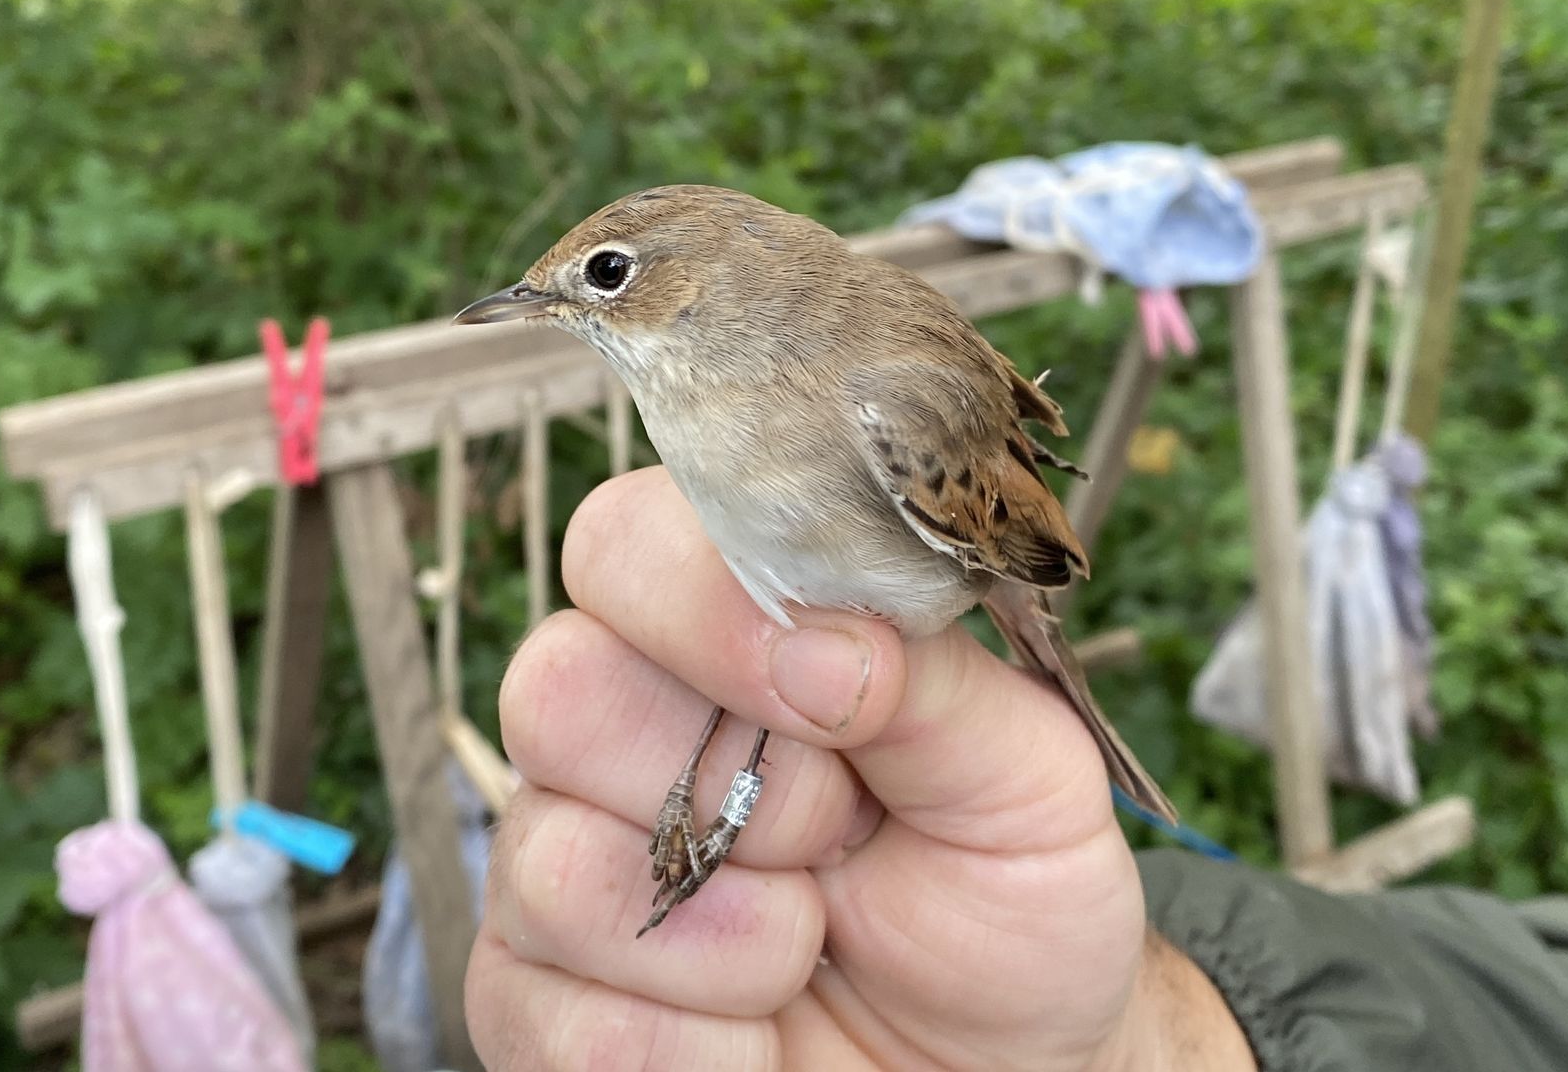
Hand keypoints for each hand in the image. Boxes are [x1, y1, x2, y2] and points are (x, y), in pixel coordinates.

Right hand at [469, 468, 1252, 1069]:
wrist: (1006, 1063)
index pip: (627, 546)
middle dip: (733, 792)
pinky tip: (765, 1030)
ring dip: (731, 937)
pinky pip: (566, 1022)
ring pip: (553, 867)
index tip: (825, 691)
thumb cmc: (1009, 897)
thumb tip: (812, 636)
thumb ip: (930, 678)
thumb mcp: (1027, 775)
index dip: (702, 605)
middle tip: (839, 838)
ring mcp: (563, 866)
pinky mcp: (540, 1005)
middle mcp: (620, 731)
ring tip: (811, 944)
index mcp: (727, 631)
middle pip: (556, 691)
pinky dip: (705, 1048)